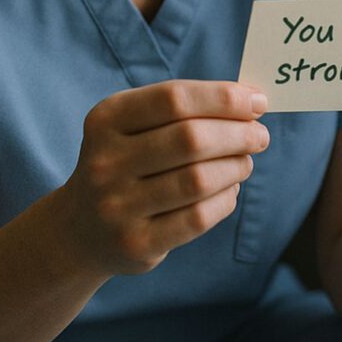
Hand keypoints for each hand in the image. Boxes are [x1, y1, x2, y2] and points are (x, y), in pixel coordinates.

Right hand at [61, 80, 269, 276]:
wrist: (81, 228)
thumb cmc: (126, 161)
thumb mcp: (134, 124)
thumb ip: (185, 108)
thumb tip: (251, 101)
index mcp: (107, 119)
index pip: (174, 99)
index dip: (222, 98)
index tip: (257, 101)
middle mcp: (106, 161)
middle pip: (190, 139)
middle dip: (237, 134)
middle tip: (260, 135)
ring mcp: (118, 205)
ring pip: (198, 180)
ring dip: (235, 167)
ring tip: (245, 161)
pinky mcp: (136, 243)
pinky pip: (198, 218)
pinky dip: (225, 200)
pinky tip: (229, 189)